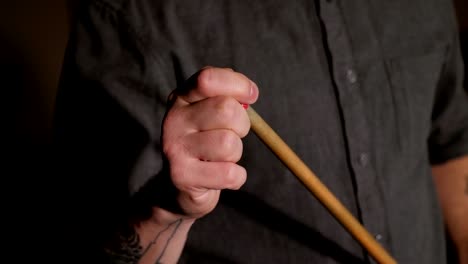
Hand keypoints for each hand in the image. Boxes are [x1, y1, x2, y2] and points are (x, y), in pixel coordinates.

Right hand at [162, 67, 258, 217]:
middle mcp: (173, 119)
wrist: (181, 185)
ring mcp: (174, 147)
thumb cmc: (206, 142)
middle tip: (234, 134)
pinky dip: (236, 177)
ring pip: (229, 144)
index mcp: (182, 98)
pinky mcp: (181, 175)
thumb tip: (249, 93)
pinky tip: (222, 176)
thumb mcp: (212, 113)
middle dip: (242, 124)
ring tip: (222, 157)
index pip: (208, 79)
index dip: (237, 85)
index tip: (251, 96)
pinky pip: (229, 174)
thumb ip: (229, 96)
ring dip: (236, 153)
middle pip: (226, 110)